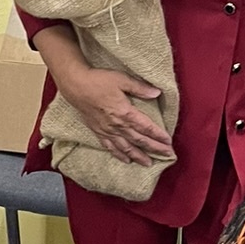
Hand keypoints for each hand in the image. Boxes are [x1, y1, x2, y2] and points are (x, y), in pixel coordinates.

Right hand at [57, 65, 174, 166]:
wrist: (76, 85)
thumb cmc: (99, 80)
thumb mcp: (122, 79)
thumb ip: (140, 88)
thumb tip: (157, 93)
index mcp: (125, 113)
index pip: (146, 127)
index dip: (158, 135)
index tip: (169, 142)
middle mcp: (117, 125)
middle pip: (139, 140)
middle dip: (154, 149)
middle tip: (167, 155)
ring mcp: (107, 130)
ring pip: (126, 148)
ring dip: (139, 156)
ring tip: (149, 163)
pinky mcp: (98, 131)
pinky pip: (110, 147)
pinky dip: (119, 155)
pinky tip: (126, 160)